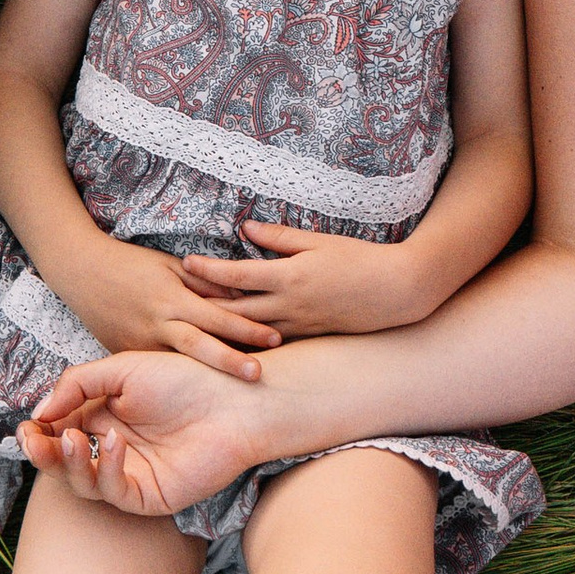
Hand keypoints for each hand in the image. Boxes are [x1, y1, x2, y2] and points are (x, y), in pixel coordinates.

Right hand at [22, 350, 276, 516]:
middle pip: (62, 462)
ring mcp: (130, 474)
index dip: (38, 432)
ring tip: (69, 438)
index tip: (26, 427)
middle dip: (42, 454)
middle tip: (32, 442)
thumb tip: (39, 413)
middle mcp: (112, 448)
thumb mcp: (121, 369)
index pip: (57, 431)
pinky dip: (104, 469)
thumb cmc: (184, 378)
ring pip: (81, 482)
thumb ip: (77, 385)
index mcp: (103, 418)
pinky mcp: (150, 495)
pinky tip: (113, 442)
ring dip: (68, 462)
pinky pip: (113, 492)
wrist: (234, 400)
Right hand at [57, 237, 274, 380]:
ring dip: (211, 376)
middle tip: (261, 375)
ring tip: (243, 389)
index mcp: (170, 299)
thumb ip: (205, 283)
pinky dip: (182, 379)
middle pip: (200, 347)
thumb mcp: (169, 265)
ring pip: (181, 366)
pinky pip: (160, 370)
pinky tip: (205, 391)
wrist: (80, 272)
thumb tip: (243, 298)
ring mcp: (140, 346)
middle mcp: (156, 326)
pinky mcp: (127, 357)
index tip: (275, 339)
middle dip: (231, 361)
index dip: (246, 329)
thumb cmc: (130, 264)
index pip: (215, 317)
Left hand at [177, 219, 422, 338]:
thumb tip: (244, 230)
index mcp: (290, 277)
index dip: (209, 271)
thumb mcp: (318, 241)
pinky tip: (232, 343)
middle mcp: (289, 307)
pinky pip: (271, 344)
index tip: (185, 264)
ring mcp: (299, 327)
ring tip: (194, 326)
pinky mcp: (309, 339)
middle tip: (175, 301)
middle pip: (235, 311)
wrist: (399, 292)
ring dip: (222, 330)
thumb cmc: (360, 259)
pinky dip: (249, 342)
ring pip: (250, 333)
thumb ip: (279, 238)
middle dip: (204, 307)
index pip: (238, 276)